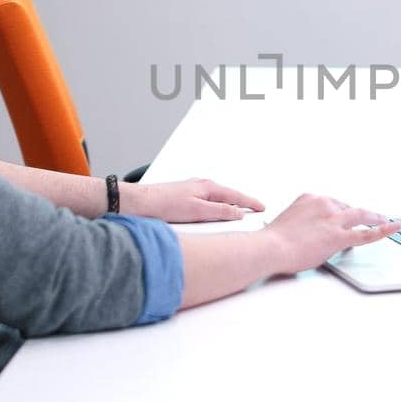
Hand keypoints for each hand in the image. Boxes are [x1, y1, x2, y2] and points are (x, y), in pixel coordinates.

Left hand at [119, 178, 265, 222]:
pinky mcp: (184, 198)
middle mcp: (201, 187)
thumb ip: (220, 211)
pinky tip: (214, 214)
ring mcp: (192, 192)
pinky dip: (216, 208)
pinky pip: (207, 203)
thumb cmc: (163, 204)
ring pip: (217, 199)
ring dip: (229, 205)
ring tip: (239, 213)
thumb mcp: (197, 211)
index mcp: (207, 187)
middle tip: (255, 210)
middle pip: (228, 196)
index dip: (250, 203)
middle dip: (242, 203)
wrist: (138, 203)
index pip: (236, 196)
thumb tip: (239, 213)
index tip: (262, 207)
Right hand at [262, 194, 399, 274]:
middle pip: (348, 208)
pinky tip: (394, 227)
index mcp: (311, 197)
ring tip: (386, 220)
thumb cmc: (274, 240)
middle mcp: (324, 203)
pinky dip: (383, 230)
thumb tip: (312, 231)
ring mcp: (333, 219)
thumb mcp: (290, 220)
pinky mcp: (338, 236)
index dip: (341, 212)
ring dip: (375, 218)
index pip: (333, 203)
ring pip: (361, 216)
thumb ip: (305, 220)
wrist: (270, 247)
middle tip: (370, 218)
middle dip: (358, 215)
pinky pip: (365, 234)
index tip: (346, 216)